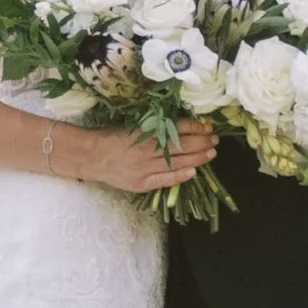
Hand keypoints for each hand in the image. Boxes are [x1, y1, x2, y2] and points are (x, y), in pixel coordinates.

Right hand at [60, 118, 216, 194]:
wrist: (92, 156)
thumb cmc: (111, 137)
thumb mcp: (132, 126)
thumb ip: (153, 127)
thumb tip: (179, 125)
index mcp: (145, 132)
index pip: (176, 128)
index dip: (194, 127)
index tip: (207, 126)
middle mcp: (147, 150)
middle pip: (181, 146)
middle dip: (201, 142)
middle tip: (215, 139)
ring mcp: (145, 168)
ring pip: (177, 163)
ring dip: (197, 158)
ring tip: (211, 154)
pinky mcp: (141, 183)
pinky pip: (164, 180)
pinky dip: (180, 176)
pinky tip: (193, 172)